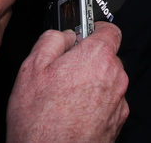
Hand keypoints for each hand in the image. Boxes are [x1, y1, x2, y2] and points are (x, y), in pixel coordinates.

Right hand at [7, 22, 128, 141]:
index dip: (92, 29)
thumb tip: (63, 35)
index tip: (81, 33)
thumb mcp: (32, 68)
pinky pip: (108, 102)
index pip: (108, 29)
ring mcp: (119, 102)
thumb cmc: (40, 121)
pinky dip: (94, 103)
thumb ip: (52, 39)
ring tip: (63, 97)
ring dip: (90, 82)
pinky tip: (72, 113)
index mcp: (97, 57)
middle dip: (87, 59)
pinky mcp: (117, 122)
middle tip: (62, 70)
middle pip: (107, 56)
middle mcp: (115, 77)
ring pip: (107, 80)